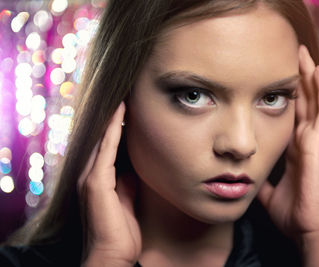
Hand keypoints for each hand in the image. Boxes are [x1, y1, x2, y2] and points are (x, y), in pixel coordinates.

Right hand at [78, 102, 140, 266]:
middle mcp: (89, 174)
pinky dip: (113, 130)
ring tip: (123, 97)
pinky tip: (120, 114)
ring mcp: (90, 178)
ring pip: (102, 139)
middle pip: (101, 139)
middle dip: (112, 118)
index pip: (106, 146)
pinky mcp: (96, 183)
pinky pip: (107, 149)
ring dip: (112, 118)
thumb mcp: (126, 199)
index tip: (127, 108)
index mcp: (97, 179)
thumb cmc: (120, 231)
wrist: (112, 255)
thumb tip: (133, 166)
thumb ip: (127, 181)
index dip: (115, 127)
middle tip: (125, 96)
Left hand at [257, 46, 318, 265]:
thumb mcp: (268, 190)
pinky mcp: (318, 144)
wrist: (307, 228)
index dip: (288, 95)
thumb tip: (247, 174)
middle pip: (303, 102)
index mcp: (294, 148)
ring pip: (314, 101)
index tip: (279, 77)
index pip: (292, 114)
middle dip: (298, 79)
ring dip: (309, 78)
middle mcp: (305, 140)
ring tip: (304, 55)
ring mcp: (314, 141)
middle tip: (292, 55)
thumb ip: (261, 178)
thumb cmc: (293, 212)